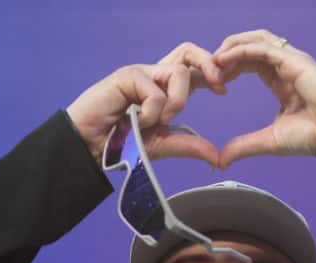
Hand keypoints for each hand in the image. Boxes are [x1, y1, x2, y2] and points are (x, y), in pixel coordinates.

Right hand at [66, 42, 227, 165]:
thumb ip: (189, 146)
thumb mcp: (162, 145)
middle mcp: (154, 76)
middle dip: (208, 65)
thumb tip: (218, 157)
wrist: (92, 148)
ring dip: (176, 101)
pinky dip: (152, 113)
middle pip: (188, 52)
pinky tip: (136, 122)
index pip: (192, 68)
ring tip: (158, 121)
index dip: (211, 72)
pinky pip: (156, 91)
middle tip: (218, 86)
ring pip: (178, 72)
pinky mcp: (127, 75)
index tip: (224, 90)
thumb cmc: (122, 144)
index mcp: (164, 88)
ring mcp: (141, 74)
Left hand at [212, 29, 315, 168]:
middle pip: (250, 47)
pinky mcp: (294, 60)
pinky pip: (262, 47)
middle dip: (226, 55)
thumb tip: (221, 160)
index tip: (213, 82)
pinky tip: (224, 60)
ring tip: (213, 60)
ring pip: (256, 40)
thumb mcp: (269, 141)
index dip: (230, 68)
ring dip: (232, 46)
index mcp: (281, 81)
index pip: (250, 63)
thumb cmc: (313, 136)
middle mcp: (285, 66)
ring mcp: (291, 60)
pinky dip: (241, 50)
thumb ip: (244, 146)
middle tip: (208, 70)